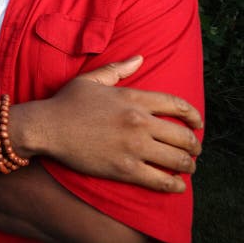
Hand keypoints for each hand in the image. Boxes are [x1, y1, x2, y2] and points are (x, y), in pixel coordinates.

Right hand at [18, 56, 202, 192]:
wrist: (45, 127)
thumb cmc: (65, 103)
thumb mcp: (91, 80)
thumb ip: (118, 69)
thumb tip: (139, 58)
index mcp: (133, 98)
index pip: (177, 105)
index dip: (194, 116)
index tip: (198, 124)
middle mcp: (138, 122)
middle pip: (183, 136)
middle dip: (194, 145)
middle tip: (194, 150)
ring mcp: (133, 146)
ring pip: (178, 159)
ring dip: (188, 165)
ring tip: (188, 167)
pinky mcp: (125, 169)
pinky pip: (161, 180)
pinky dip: (174, 184)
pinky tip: (176, 184)